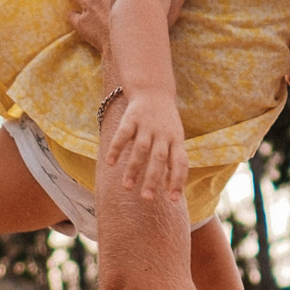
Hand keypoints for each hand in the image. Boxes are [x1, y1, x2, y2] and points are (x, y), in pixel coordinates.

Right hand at [104, 88, 188, 202]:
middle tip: (146, 198)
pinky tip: (110, 163)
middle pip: (158, 158)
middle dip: (152, 179)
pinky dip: (116, 148)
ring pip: (140, 149)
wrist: (154, 90)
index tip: (173, 199)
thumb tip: (171, 190)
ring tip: (126, 187)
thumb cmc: (166, 123)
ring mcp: (146, 125)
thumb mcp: (174, 139)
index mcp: (176, 140)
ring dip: (133, 169)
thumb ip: (172, 161)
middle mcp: (163, 133)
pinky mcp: (131, 118)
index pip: (180, 162)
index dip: (177, 180)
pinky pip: (123, 134)